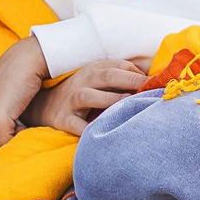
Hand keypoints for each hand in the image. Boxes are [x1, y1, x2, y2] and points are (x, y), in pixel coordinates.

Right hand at [23, 56, 148, 136]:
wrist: (42, 107)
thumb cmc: (80, 94)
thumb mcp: (97, 80)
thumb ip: (120, 78)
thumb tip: (152, 78)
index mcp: (92, 70)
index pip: (117, 65)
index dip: (137, 72)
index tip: (157, 82)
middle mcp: (81, 82)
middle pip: (105, 75)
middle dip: (129, 80)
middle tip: (151, 88)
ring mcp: (70, 101)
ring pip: (88, 96)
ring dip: (108, 99)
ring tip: (127, 103)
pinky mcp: (62, 120)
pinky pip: (75, 125)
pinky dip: (87, 130)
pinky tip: (102, 133)